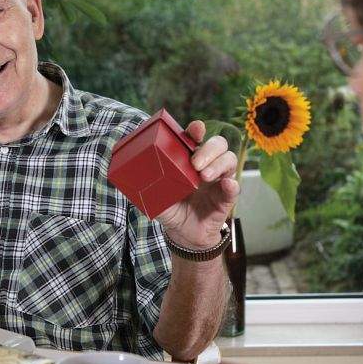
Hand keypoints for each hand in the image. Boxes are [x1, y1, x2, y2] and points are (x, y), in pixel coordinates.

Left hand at [156, 120, 238, 248]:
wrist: (183, 235)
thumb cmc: (171, 209)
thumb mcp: (155, 196)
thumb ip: (145, 184)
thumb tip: (127, 173)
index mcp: (189, 159)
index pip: (197, 138)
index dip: (197, 130)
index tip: (196, 129)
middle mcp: (207, 165)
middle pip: (218, 144)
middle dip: (208, 149)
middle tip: (195, 163)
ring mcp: (219, 180)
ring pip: (229, 159)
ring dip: (218, 164)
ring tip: (204, 176)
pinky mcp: (226, 197)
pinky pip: (235, 186)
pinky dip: (232, 184)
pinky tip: (226, 186)